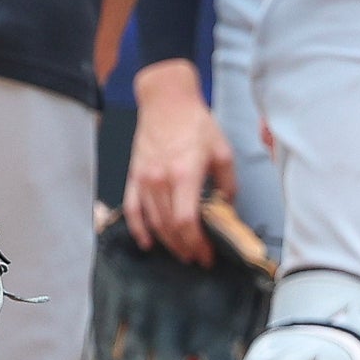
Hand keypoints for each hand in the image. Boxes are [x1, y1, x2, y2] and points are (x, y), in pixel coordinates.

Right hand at [123, 64, 236, 262]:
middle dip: (185, 247)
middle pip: (169, 227)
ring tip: (182, 252)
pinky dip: (139, 229)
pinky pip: (132, 210)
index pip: (186, 221)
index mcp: (184, 174)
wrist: (166, 102)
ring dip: (167, 243)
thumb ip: (227, 183)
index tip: (207, 254)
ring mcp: (144, 179)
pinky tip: (148, 242)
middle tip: (197, 257)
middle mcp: (161, 180)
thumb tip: (227, 207)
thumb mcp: (222, 151)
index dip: (197, 243)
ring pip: (153, 222)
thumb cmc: (195, 122)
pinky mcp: (135, 176)